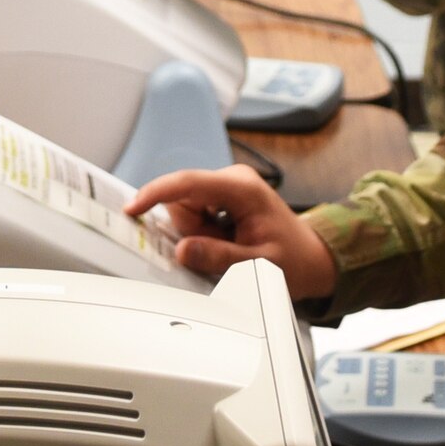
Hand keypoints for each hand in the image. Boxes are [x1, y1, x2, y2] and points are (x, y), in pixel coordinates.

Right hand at [126, 164, 338, 297]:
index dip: (156, 193)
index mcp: (242, 188)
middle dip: (191, 232)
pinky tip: (225, 243)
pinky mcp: (221, 198)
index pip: (188, 183)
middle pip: (182, 202)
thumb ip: (219, 257)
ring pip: (185, 211)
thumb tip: (183, 250)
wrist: (311, 258)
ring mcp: (226, 187)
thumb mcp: (258, 265)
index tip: (133, 208)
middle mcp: (231, 180)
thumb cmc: (293, 259)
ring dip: (197, 235)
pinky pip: (194, 216)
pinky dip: (202, 234)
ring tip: (229, 247)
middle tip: (223, 250)